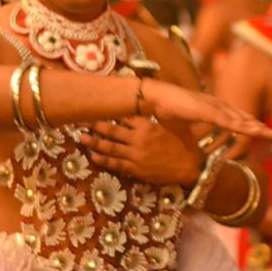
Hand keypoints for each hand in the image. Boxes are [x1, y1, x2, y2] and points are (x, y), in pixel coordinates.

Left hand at [83, 117, 201, 185]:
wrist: (190, 167)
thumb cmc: (185, 143)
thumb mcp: (175, 124)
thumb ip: (160, 115)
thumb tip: (153, 101)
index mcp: (148, 127)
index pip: (124, 117)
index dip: (110, 111)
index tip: (98, 106)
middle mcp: (139, 140)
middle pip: (112, 131)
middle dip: (95, 125)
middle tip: (81, 120)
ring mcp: (136, 156)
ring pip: (110, 148)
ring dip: (94, 142)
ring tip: (82, 137)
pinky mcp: (135, 169)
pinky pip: (115, 164)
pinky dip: (103, 160)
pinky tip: (93, 156)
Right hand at [146, 81, 271, 140]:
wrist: (153, 98)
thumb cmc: (167, 111)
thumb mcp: (185, 130)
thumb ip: (193, 140)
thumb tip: (196, 155)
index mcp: (216, 111)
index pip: (240, 121)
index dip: (255, 128)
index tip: (269, 137)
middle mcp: (219, 107)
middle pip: (247, 120)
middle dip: (264, 130)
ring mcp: (214, 107)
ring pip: (241, 120)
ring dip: (257, 129)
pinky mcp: (206, 109)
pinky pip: (227, 120)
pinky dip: (241, 126)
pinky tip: (252, 131)